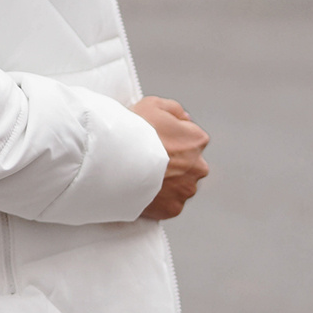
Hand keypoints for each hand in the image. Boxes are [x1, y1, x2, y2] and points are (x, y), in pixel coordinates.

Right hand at [131, 96, 209, 220]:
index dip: (171, 138)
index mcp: (196, 140)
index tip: (156, 141)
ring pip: (180, 186)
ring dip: (167, 182)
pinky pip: (169, 203)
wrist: (114, 160)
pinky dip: (159, 199)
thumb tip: (186, 119)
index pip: (191, 138)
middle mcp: (198, 166)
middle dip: (174, 163)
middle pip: (188, 164)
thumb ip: (175, 110)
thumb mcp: (153, 104)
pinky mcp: (173, 208)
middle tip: (149, 160)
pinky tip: (143, 189)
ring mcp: (186, 189)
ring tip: (143, 175)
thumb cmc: (133, 131)